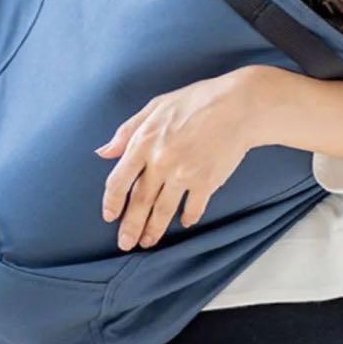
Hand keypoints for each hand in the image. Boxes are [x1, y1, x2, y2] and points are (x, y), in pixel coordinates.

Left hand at [95, 66, 267, 250]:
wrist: (238, 105)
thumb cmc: (197, 100)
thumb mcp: (156, 106)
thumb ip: (127, 130)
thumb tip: (104, 152)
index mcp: (144, 141)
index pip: (118, 180)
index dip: (111, 202)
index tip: (110, 215)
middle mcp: (161, 161)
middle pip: (139, 201)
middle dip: (130, 226)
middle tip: (125, 243)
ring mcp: (184, 174)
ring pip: (162, 210)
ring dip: (154, 230)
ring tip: (148, 242)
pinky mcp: (206, 182)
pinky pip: (193, 208)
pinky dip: (188, 218)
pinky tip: (184, 222)